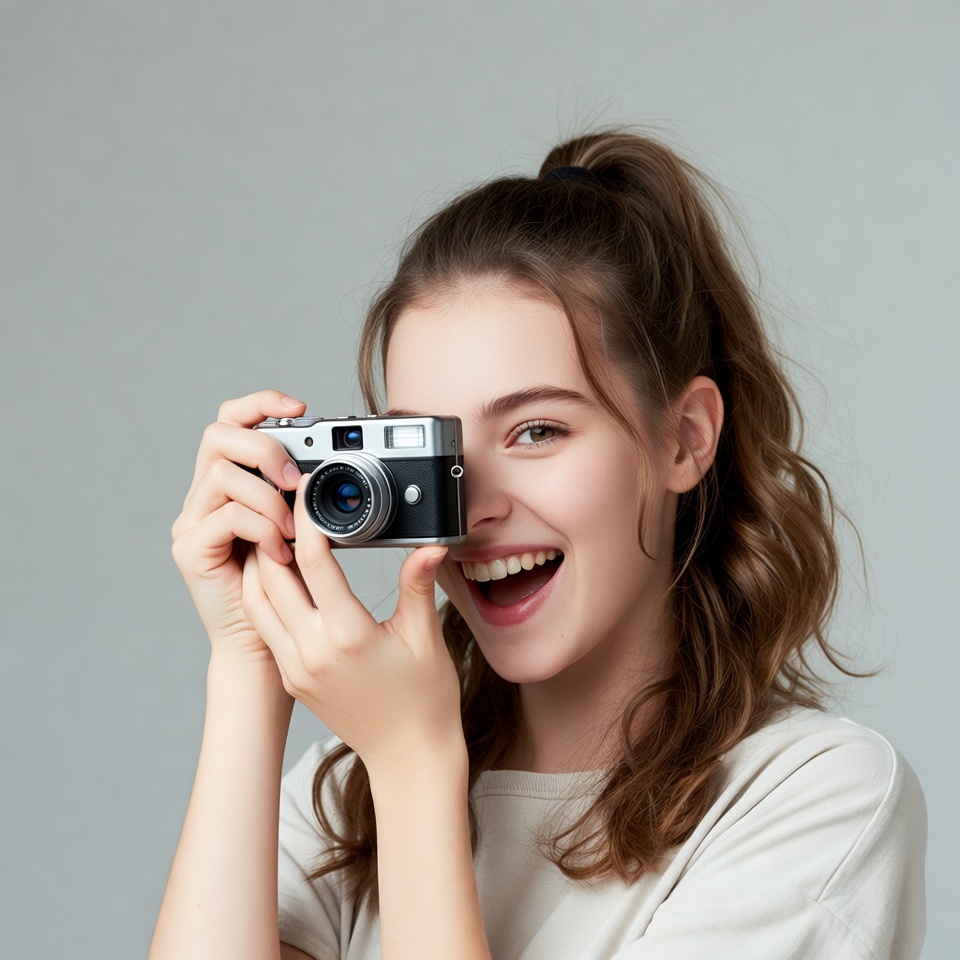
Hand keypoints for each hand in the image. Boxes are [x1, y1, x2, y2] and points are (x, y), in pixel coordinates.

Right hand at [171, 390, 305, 660]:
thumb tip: (328, 465)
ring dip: (268, 496)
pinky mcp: (191, 551)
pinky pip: (225, 516)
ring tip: (293, 530)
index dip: (260, 404)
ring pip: (223, 474)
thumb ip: (304, 497)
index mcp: (232, 483)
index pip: (231, 422)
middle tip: (296, 479)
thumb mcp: (305, 530)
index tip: (300, 408)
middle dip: (264, 447)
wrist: (268, 645)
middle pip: (217, 435)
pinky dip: (260, 528)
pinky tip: (280, 551)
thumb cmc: (292, 589)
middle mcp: (204, 496)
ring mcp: (193, 522)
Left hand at [242, 480, 464, 773]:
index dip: (306, 521)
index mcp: (347, 634)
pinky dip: (266, 597)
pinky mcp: (291, 678)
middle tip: (286, 509)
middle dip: (273, 537)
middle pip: (270, 576)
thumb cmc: (424, 699)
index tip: (308, 495)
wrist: (408, 757)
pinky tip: (283, 579)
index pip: (312, 561)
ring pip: (257, 602)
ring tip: (278, 539)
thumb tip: (429, 545)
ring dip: (261, 567)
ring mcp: (296, 667)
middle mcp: (312, 650)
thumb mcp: (424, 635)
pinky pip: (266, 628)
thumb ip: (418, 584)